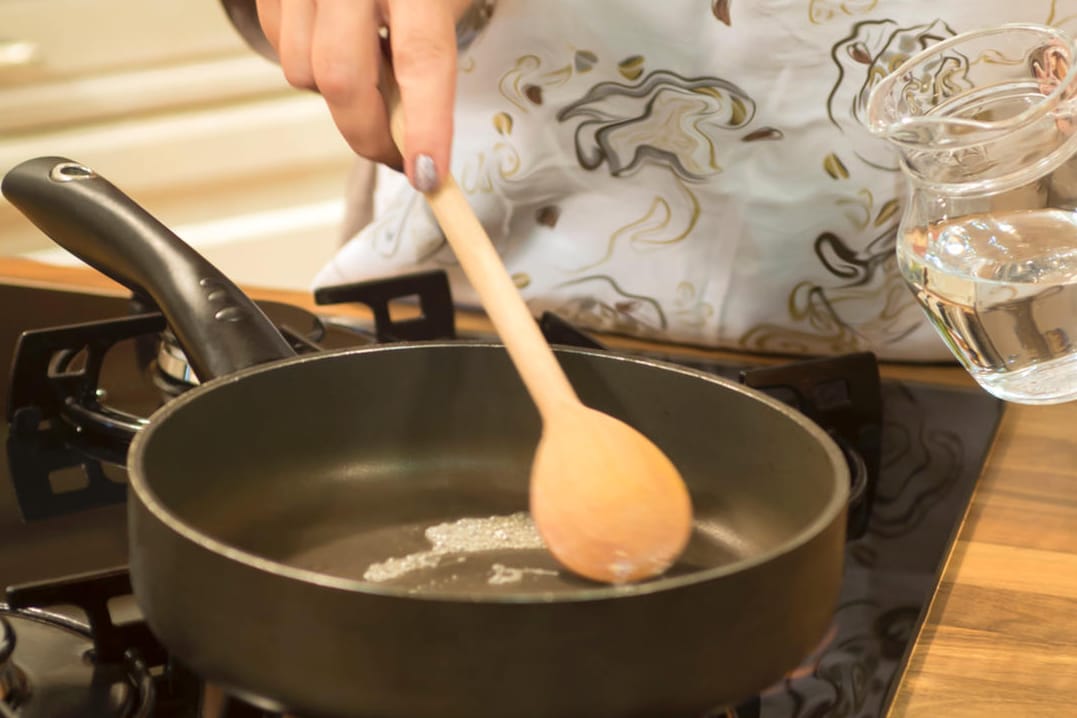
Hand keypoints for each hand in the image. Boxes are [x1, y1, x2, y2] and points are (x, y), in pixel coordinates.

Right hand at [256, 0, 467, 191]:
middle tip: (399, 155)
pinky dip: (309, 62)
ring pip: (302, 71)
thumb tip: (413, 137)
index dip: (425, 125)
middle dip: (370, 134)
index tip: (428, 175)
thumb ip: (428, 59)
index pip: (421, 58)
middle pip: (343, 78)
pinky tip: (339, 38)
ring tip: (372, 68)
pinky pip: (279, 45)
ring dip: (338, 94)